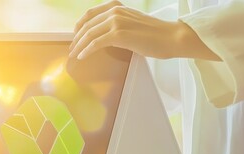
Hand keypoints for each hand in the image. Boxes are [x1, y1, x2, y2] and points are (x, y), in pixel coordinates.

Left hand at [69, 1, 220, 60]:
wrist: (171, 37)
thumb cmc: (154, 34)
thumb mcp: (131, 21)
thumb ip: (116, 23)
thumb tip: (100, 34)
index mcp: (116, 6)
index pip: (89, 14)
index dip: (79, 27)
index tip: (75, 37)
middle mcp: (114, 11)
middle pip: (86, 26)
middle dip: (76, 39)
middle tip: (71, 49)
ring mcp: (116, 22)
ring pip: (89, 35)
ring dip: (78, 46)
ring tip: (74, 55)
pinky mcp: (118, 34)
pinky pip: (96, 43)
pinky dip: (86, 50)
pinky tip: (82, 57)